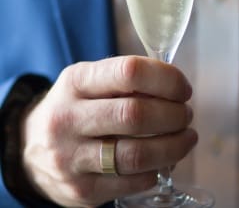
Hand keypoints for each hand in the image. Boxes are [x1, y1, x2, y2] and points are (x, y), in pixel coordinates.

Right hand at [20, 56, 196, 206]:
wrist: (30, 150)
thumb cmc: (77, 109)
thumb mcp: (91, 83)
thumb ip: (129, 80)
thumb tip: (176, 89)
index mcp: (76, 82)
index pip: (129, 72)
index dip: (167, 80)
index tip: (183, 90)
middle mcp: (67, 118)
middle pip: (135, 115)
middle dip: (174, 116)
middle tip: (185, 116)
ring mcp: (70, 157)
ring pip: (137, 154)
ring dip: (174, 146)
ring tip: (186, 139)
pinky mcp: (80, 189)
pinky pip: (133, 181)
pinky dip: (158, 170)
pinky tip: (163, 161)